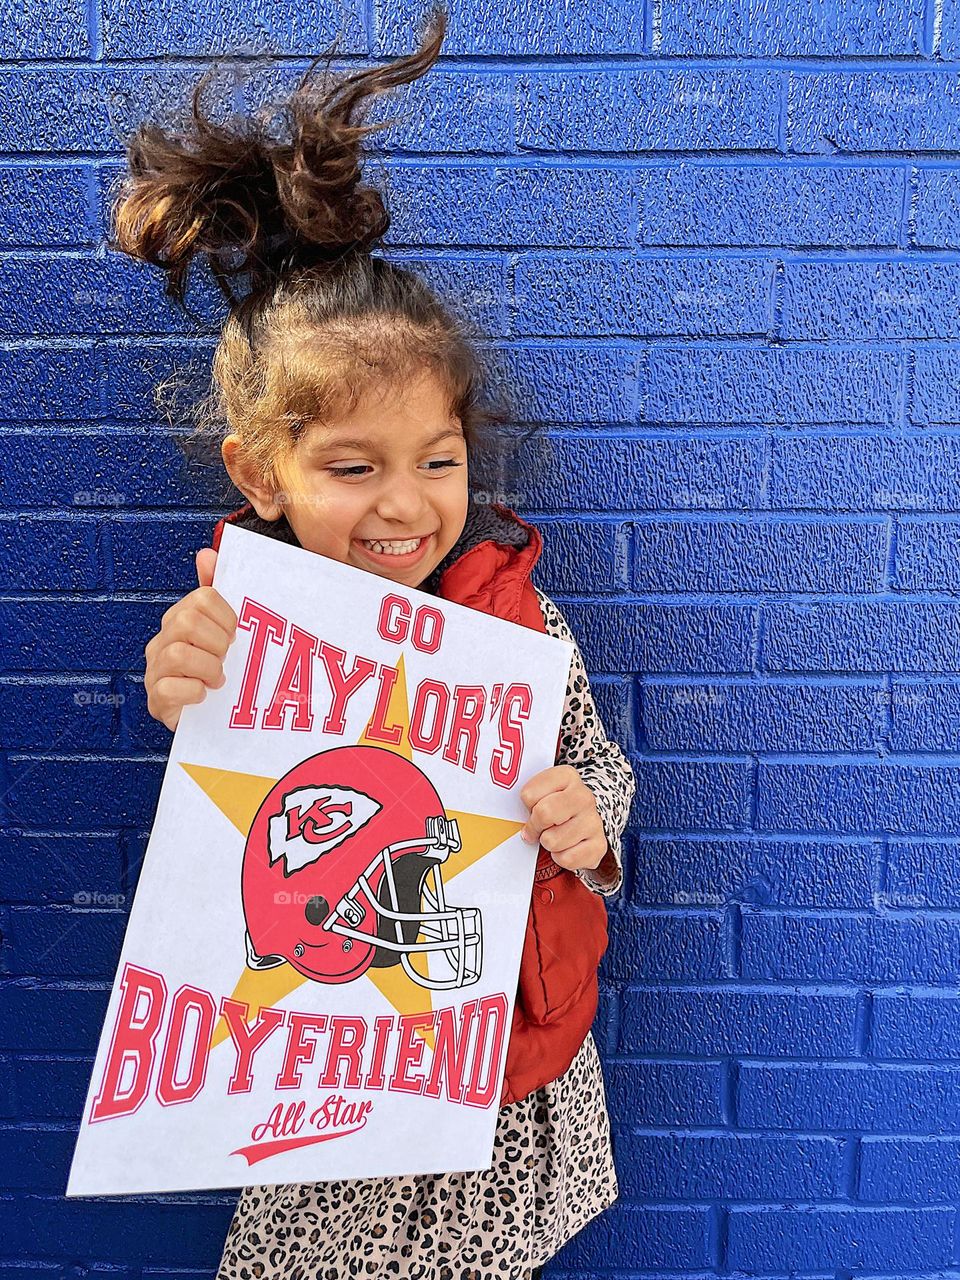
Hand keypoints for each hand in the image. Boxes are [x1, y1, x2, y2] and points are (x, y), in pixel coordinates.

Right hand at [143, 548, 237, 730]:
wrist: (210, 716)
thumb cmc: (215, 669)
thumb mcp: (221, 629)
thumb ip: (215, 591)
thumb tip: (206, 553)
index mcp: (178, 619)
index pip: (203, 599)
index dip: (226, 617)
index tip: (234, 636)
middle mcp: (161, 641)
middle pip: (187, 622)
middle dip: (217, 642)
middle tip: (226, 658)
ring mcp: (155, 670)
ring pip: (178, 654)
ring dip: (208, 668)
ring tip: (218, 679)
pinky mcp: (157, 700)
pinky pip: (171, 688)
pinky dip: (194, 692)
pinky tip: (204, 695)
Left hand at [518, 764, 607, 871]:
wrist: (583, 819)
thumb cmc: (554, 805)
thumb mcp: (541, 791)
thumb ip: (527, 799)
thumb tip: (515, 821)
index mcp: (566, 776)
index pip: (529, 795)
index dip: (527, 806)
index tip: (533, 807)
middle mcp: (584, 796)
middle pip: (544, 814)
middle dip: (535, 826)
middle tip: (538, 827)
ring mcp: (594, 821)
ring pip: (552, 841)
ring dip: (548, 843)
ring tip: (556, 835)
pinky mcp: (599, 845)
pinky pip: (566, 859)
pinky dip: (561, 858)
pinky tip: (567, 847)